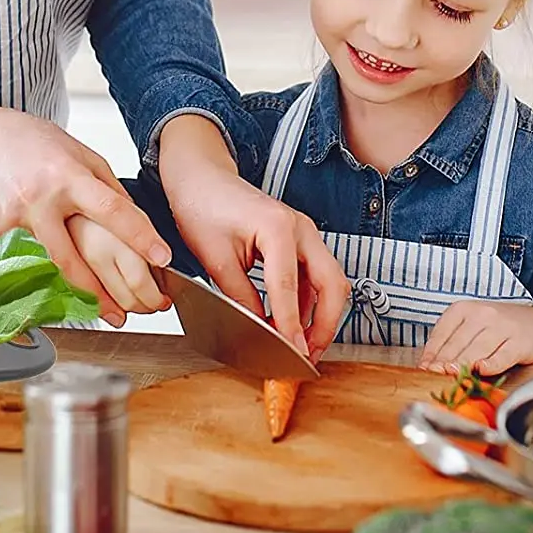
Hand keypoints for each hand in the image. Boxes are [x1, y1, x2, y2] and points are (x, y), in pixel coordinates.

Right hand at [0, 104, 172, 311]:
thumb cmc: (31, 142)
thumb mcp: (77, 151)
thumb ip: (105, 184)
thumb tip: (133, 218)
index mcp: (68, 174)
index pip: (111, 209)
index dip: (139, 235)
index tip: (162, 256)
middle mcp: (42, 199)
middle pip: (76, 258)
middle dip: (104, 291)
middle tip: (129, 310)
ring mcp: (17, 219)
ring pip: (52, 267)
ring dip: (79, 293)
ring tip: (104, 310)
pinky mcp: (0, 232)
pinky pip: (32, 259)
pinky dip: (49, 272)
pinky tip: (62, 281)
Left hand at [157, 117, 349, 360]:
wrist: (200, 178)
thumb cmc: (202, 207)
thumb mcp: (216, 258)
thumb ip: (241, 297)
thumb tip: (260, 331)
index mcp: (278, 227)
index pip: (290, 287)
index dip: (293, 326)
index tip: (294, 354)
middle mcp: (300, 228)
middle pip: (332, 283)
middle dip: (325, 323)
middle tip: (308, 354)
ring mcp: (303, 232)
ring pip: (330, 280)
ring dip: (321, 314)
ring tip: (302, 344)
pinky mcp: (298, 239)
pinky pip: (315, 275)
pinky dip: (310, 301)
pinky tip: (293, 321)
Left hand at [418, 301, 532, 376]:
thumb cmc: (499, 328)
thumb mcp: (473, 327)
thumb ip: (453, 341)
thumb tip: (428, 364)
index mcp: (465, 309)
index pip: (443, 332)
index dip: (432, 351)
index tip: (425, 367)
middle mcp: (483, 314)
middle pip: (457, 343)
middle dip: (444, 361)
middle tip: (434, 374)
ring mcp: (502, 327)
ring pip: (477, 350)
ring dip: (462, 364)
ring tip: (450, 375)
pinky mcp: (520, 342)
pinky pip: (502, 356)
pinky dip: (491, 365)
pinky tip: (480, 371)